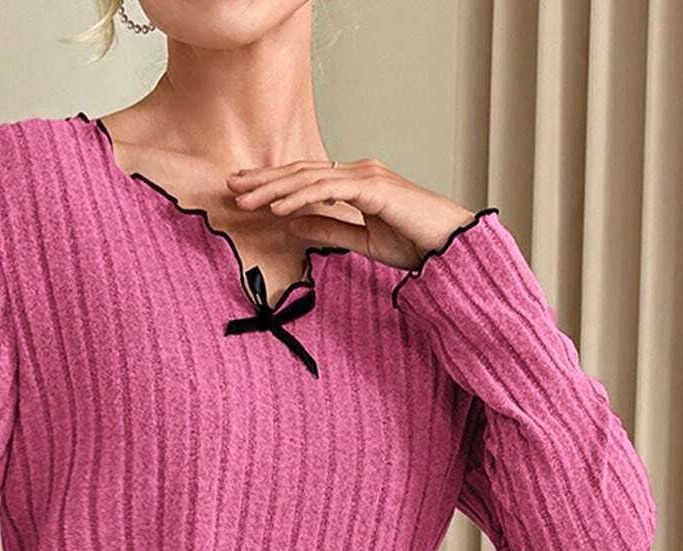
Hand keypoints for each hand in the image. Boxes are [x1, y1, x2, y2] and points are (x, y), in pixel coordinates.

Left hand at [226, 155, 477, 275]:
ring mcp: (366, 176)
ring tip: (246, 197)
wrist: (450, 246)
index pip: (307, 179)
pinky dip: (302, 196)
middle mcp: (358, 171)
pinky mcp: (373, 188)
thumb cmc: (416, 243)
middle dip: (265, 179)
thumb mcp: (363, 240)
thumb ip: (330, 229)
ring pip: (310, 177)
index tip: (247, 192)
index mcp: (356, 182)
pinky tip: (279, 206)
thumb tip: (294, 223)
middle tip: (231, 186)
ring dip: (275, 187)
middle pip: (302, 172)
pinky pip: (329, 190)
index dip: (275, 184)